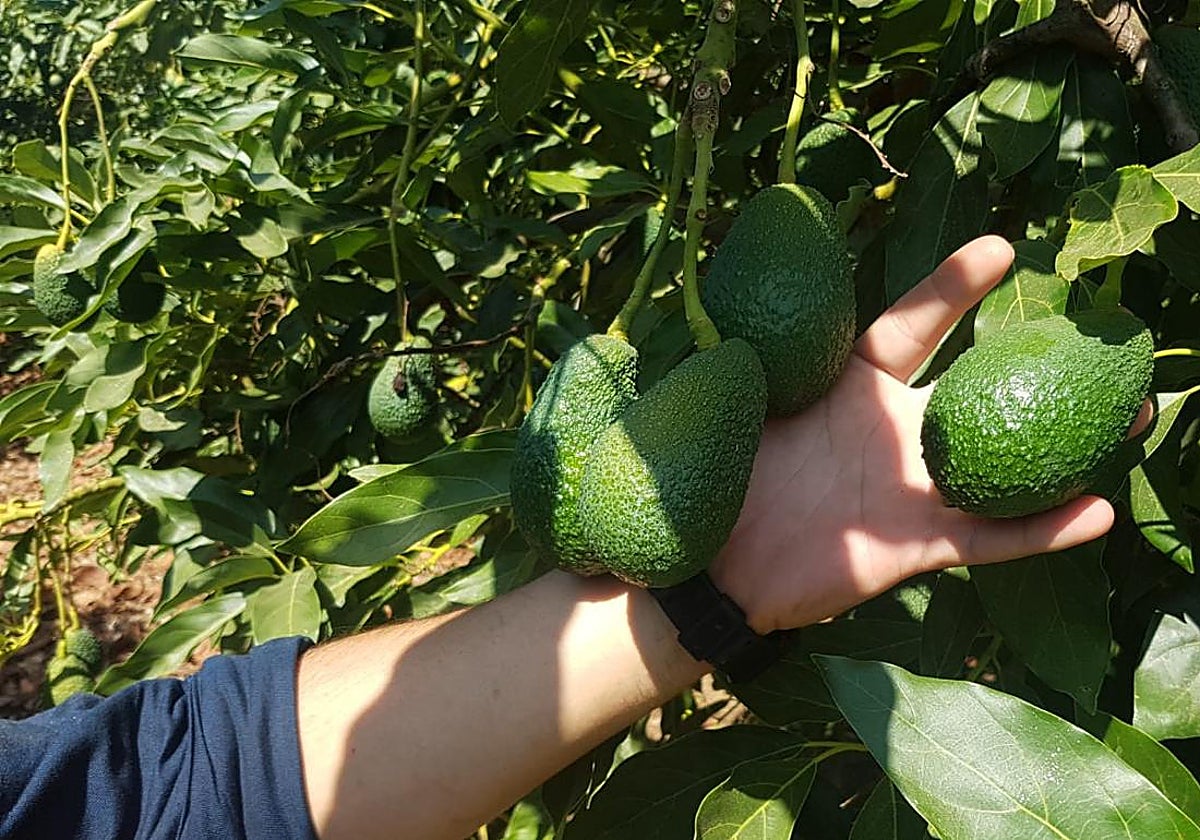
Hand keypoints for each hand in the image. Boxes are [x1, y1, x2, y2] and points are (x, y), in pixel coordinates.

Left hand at [710, 235, 1150, 633]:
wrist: (708, 565)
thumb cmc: (717, 474)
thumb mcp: (743, 402)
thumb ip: (764, 352)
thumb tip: (758, 284)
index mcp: (851, 386)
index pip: (912, 326)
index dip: (952, 289)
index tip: (1002, 249)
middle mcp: (893, 431)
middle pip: (982, 390)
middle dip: (1042, 364)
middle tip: (1104, 337)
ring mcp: (910, 489)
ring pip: (1004, 463)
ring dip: (1070, 445)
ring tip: (1136, 416)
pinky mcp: (917, 547)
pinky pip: (988, 538)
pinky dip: (1040, 530)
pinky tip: (1098, 512)